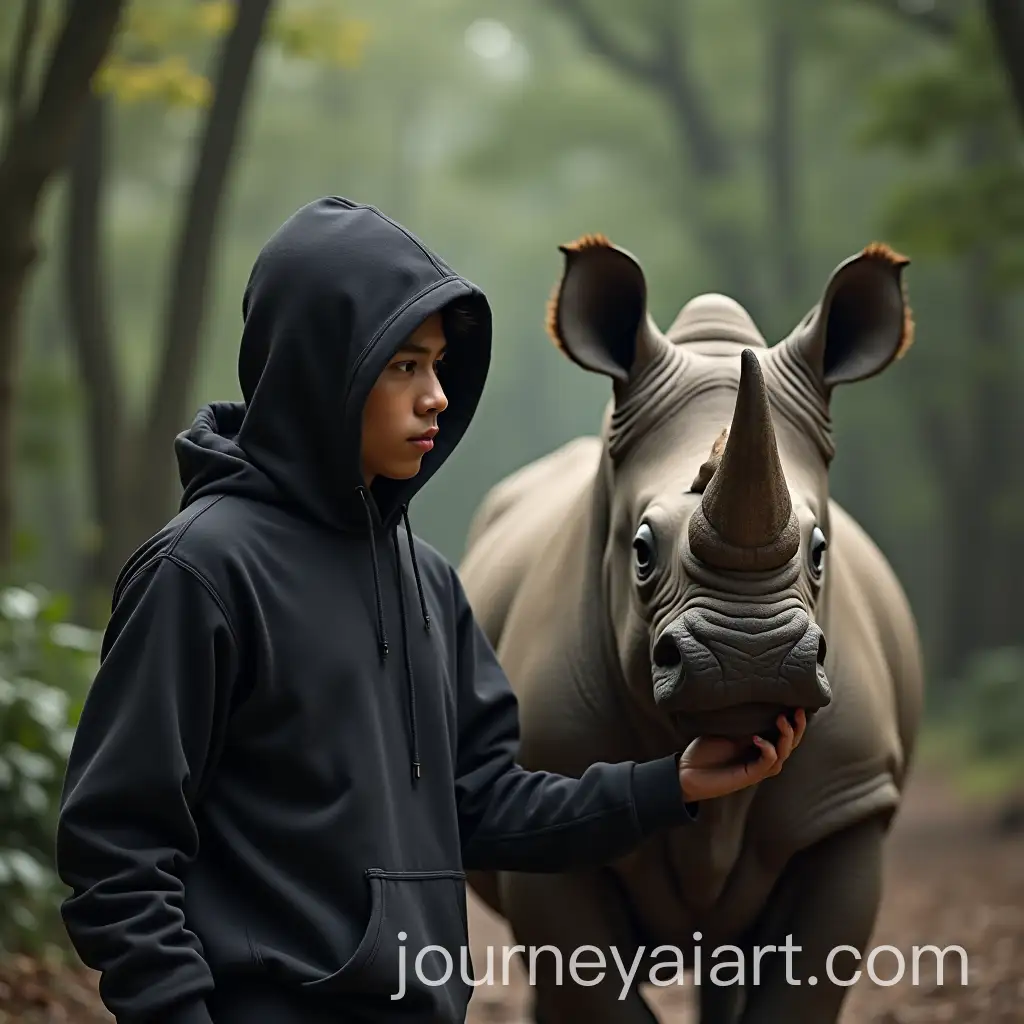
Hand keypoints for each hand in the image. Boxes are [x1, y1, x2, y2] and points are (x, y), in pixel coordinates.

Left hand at [677, 709, 806, 803]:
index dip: (794, 721)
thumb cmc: (703, 750)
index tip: (796, 703)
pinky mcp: (750, 777)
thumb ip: (742, 721)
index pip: (784, 734)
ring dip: (786, 737)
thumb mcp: (725, 729)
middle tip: (798, 710)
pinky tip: (757, 739)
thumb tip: (756, 700)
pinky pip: (767, 763)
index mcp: (758, 746)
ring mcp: (757, 768)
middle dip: (798, 728)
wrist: (685, 772)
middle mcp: (761, 757)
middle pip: (790, 745)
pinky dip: (768, 750)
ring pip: (783, 754)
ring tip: (780, 720)